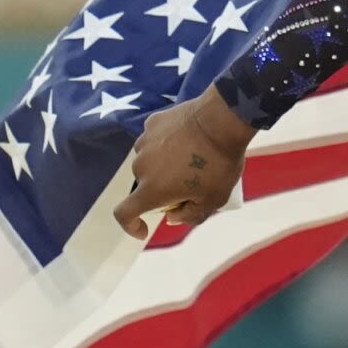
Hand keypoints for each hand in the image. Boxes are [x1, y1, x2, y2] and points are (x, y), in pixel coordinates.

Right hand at [111, 89, 255, 240]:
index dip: (130, 225)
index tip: (145, 228)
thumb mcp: (213, 200)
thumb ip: (190, 215)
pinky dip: (166, 142)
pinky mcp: (153, 122)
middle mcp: (140, 166)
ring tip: (192, 155)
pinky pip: (155, 138)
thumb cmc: (219, 163)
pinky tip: (188, 137)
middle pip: (146, 184)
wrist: (223, 119)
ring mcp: (144, 141)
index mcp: (151, 190)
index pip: (124, 213)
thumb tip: (173, 216)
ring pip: (150, 160)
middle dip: (162, 189)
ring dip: (164, 164)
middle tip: (190, 182)